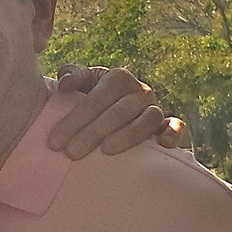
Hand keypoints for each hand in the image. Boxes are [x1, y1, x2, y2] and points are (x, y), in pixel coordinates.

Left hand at [49, 65, 186, 158]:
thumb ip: (73, 78)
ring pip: (147, 120)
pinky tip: (161, 144)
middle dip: (93, 133)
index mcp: (118, 78)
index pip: (95, 99)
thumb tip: (65, 84)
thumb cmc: (96, 97)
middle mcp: (140, 91)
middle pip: (118, 112)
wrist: (119, 107)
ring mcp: (155, 107)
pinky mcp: (168, 124)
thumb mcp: (84, 83)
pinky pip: (176, 126)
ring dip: (128, 135)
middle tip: (71, 153)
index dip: (74, 120)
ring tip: (106, 151)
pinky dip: (173, 133)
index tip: (55, 142)